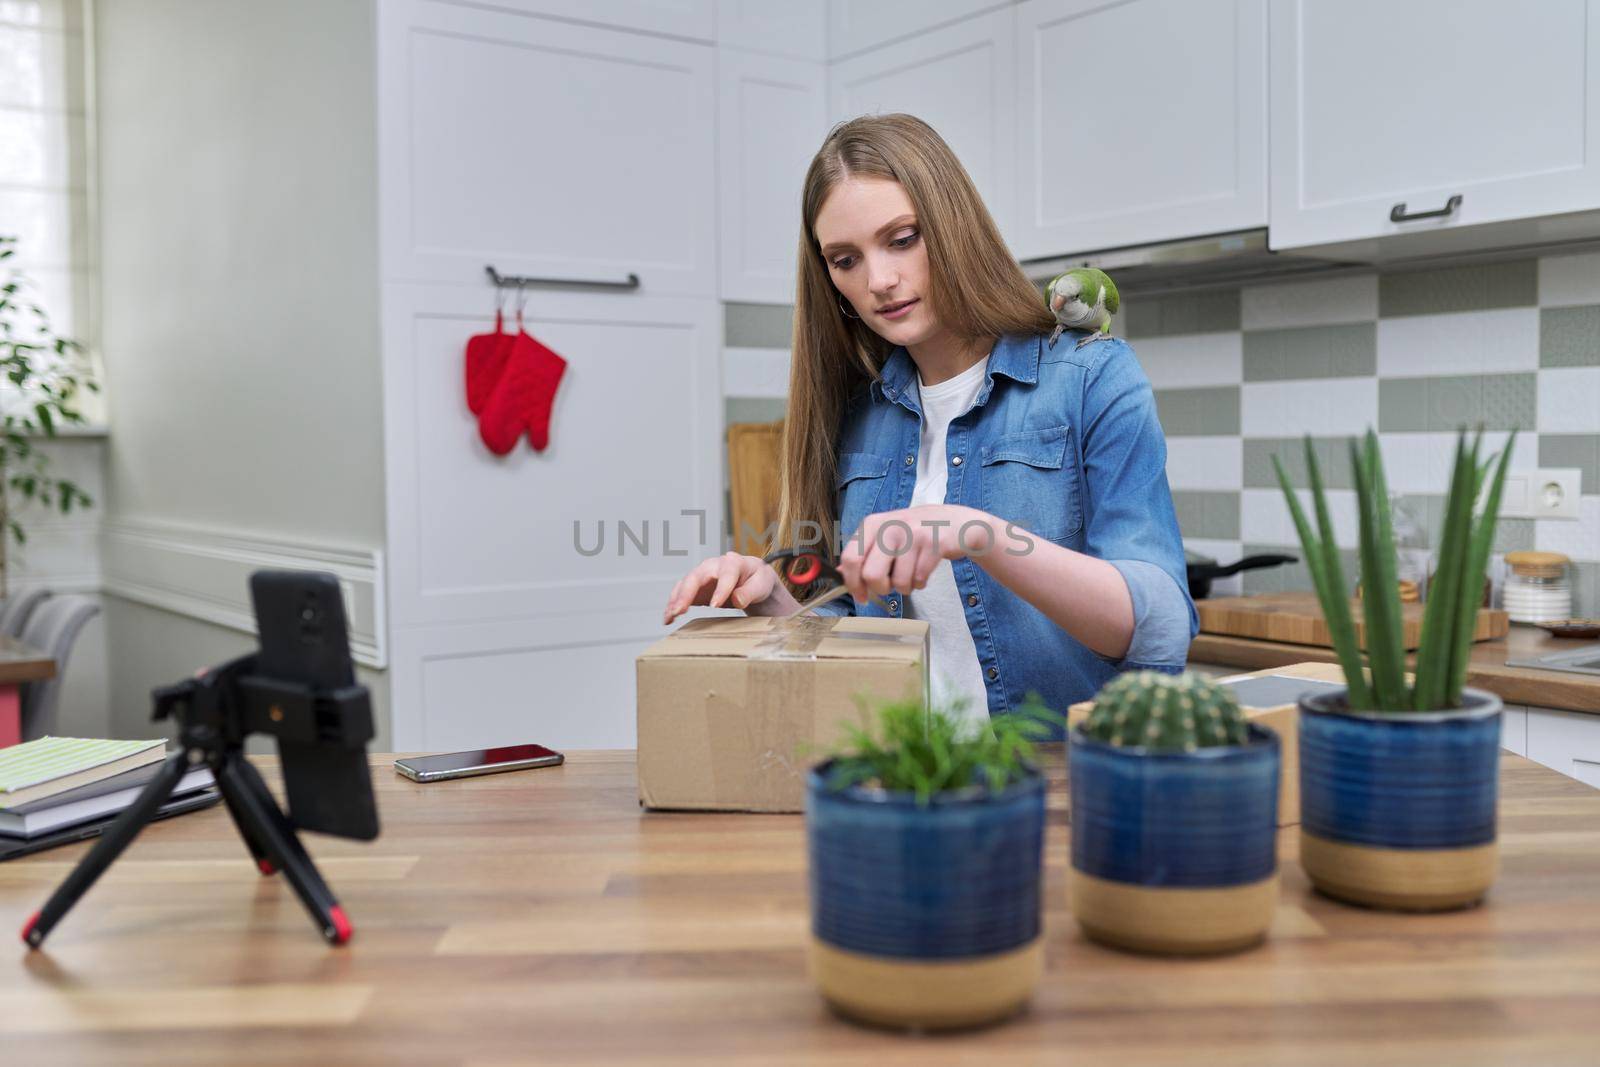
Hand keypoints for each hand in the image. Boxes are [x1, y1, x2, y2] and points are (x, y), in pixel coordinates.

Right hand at [662, 551, 797, 623]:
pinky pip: (680, 594)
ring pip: (684, 584)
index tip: (715, 606)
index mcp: (733, 563)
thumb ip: (750, 591)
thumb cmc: (758, 580)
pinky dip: (673, 605)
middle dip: (687, 593)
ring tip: (670, 616)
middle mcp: (714, 566)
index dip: (720, 589)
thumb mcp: (762, 584)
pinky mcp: (696, 588)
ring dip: (675, 600)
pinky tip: (668, 618)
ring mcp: (703, 577)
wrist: (753, 581)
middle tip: (680, 610)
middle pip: (697, 576)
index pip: (726, 574)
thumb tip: (737, 599)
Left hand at [838, 505, 992, 602]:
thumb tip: (840, 573)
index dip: (853, 583)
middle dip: (880, 589)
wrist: (956, 522)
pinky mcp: (934, 544)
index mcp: (872, 524)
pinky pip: (919, 579)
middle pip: (871, 575)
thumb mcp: (885, 535)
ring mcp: (913, 534)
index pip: (851, 559)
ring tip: (911, 573)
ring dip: (905, 587)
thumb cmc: (915, 532)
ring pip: (899, 582)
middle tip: (889, 586)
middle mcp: (890, 527)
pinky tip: (923, 570)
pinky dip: (920, 583)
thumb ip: (863, 552)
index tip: (861, 596)